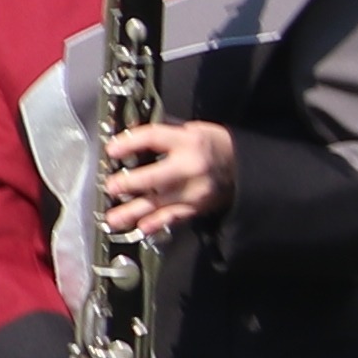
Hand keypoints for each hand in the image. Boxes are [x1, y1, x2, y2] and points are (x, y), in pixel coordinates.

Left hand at [97, 117, 236, 235]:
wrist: (245, 169)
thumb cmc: (216, 146)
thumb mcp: (194, 129)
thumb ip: (165, 135)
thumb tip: (131, 136)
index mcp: (189, 141)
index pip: (154, 138)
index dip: (130, 143)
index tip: (112, 149)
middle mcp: (191, 167)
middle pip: (154, 176)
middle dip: (129, 183)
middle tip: (111, 187)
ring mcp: (194, 191)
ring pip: (159, 202)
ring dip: (133, 211)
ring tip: (114, 218)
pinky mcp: (196, 207)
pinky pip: (173, 218)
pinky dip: (156, 224)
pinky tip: (142, 228)